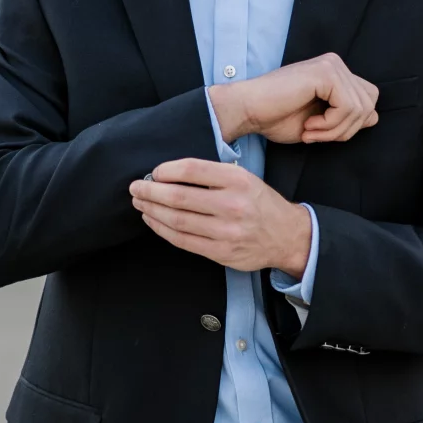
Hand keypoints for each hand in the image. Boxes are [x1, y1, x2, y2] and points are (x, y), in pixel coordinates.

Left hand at [129, 159, 312, 274]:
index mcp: (237, 180)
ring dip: (152, 211)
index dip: (166, 170)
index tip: (155, 172)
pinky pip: (182, 241)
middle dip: (150, 192)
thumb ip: (211, 175)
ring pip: (176, 221)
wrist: (287, 236)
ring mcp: (226, 232)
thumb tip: (169, 174)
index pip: (190, 170)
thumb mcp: (244, 177)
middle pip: (178, 197)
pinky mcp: (221, 252)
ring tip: (141, 203)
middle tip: (136, 187)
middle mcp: (232, 205)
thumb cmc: (260, 203)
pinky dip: (162, 230)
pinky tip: (153, 221)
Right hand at [208, 53, 377, 145]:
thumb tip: (374, 117)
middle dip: (346, 129)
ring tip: (309, 131)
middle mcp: (336, 64)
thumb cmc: (275, 117)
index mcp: (334, 73)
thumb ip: (346, 117)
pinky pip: (348, 107)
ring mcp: (331, 65)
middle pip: (369, 104)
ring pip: (361, 109)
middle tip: (316, 134)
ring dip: (335, 130)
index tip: (321, 133)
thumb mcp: (320, 122)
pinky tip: (309, 125)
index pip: (368, 100)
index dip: (350, 124)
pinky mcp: (326, 73)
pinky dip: (331, 125)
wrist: (248, 110)